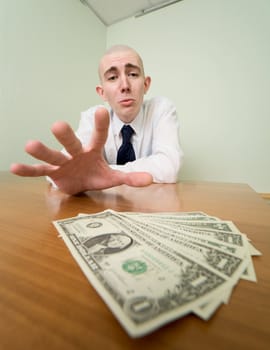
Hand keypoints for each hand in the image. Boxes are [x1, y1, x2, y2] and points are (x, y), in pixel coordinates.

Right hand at [10, 108, 152, 194]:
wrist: (79, 182)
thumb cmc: (95, 174)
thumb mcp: (113, 177)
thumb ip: (130, 177)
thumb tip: (151, 178)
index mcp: (92, 150)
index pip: (99, 136)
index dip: (101, 125)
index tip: (102, 109)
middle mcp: (76, 152)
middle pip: (71, 142)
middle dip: (66, 136)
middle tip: (58, 125)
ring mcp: (62, 161)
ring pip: (52, 155)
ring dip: (42, 150)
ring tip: (29, 144)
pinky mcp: (52, 172)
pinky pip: (39, 171)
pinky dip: (28, 170)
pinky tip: (15, 166)